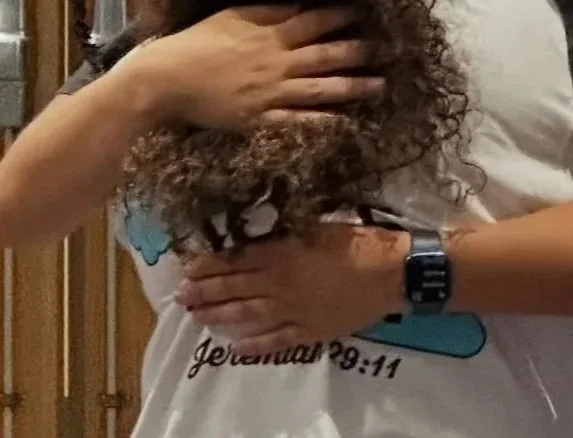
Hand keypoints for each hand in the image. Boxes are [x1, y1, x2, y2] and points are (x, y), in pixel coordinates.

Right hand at [121, 6, 383, 129]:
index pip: (314, 22)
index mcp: (270, 34)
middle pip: (327, 55)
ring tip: (381, 85)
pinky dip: (323, 123)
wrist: (168, 79)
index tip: (365, 14)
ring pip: (321, 89)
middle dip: (360, 51)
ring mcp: (271, 94)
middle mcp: (277, 63)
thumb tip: (300, 6)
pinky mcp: (261, 120)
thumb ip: (268, 11)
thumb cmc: (197, 41)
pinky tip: (346, 123)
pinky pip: (299, 122)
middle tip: (390, 49)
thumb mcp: (231, 15)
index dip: (342, 17)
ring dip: (353, 87)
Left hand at [176, 225, 407, 356]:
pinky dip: (255, 345)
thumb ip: (287, 233)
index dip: (212, 264)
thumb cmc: (357, 241)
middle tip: (181, 296)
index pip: (238, 260)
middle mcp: (281, 285)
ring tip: (198, 317)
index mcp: (284, 254)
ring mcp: (294, 312)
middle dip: (206, 291)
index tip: (189, 267)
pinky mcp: (310, 332)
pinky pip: (277, 341)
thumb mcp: (318, 225)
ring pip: (249, 315)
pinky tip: (236, 348)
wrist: (391, 273)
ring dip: (221, 316)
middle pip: (237, 288)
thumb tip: (260, 235)